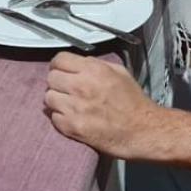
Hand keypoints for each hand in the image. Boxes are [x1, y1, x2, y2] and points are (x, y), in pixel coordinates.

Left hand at [44, 51, 160, 158]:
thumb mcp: (119, 72)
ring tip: (69, 103)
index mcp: (93, 71)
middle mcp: (81, 87)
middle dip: (58, 82)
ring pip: (48, 98)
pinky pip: (53, 118)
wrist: (142, 131)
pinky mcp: (73, 127)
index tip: (60, 69)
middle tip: (66, 88)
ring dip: (57, 100)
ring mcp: (75, 108)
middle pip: (51, 78)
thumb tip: (80, 63)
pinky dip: (60, 118)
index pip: (59, 60)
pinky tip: (72, 117)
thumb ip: (96, 65)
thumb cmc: (134, 104)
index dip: (59, 65)